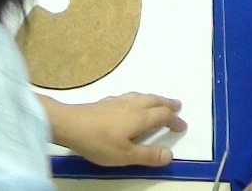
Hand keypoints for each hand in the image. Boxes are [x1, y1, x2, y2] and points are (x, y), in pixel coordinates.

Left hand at [49, 92, 186, 166]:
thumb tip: (170, 154)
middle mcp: (132, 106)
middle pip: (154, 101)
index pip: (163, 116)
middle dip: (167, 103)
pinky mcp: (105, 102)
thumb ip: (148, 155)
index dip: (174, 120)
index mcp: (140, 118)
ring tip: (157, 101)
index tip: (182, 126)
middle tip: (177, 105)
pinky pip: (128, 96)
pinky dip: (137, 98)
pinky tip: (130, 102)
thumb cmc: (98, 142)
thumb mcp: (125, 155)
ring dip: (153, 98)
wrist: (69, 124)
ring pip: (141, 96)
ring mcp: (117, 102)